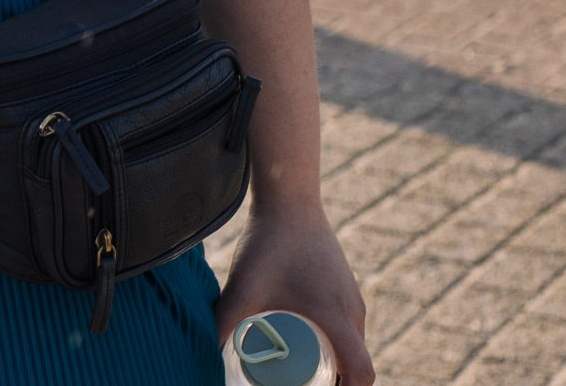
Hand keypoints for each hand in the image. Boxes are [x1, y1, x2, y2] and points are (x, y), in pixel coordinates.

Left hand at [215, 205, 373, 385]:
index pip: (361, 372)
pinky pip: (350, 327)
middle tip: (299, 385)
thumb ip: (222, 324)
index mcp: (338, 317)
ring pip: (353, 344)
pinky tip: (313, 345)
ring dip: (336, 363)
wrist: (289, 198)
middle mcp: (353, 310)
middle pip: (356, 363)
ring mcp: (352, 296)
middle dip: (335, 383)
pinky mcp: (345, 285)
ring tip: (301, 371)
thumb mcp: (242, 289)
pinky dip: (338, 343)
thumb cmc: (267, 244)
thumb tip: (204, 356)